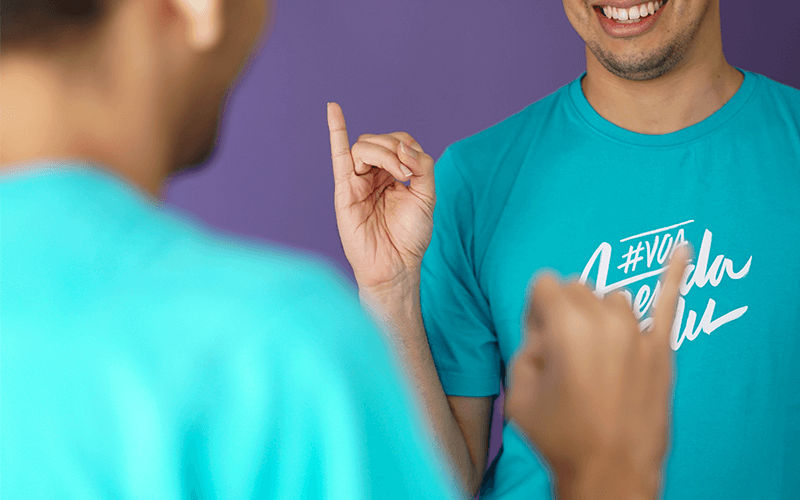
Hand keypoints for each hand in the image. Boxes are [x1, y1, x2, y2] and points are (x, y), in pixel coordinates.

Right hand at [327, 103, 435, 292]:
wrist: (394, 265)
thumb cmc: (409, 237)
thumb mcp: (425, 197)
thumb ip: (421, 167)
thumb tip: (403, 145)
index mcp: (394, 174)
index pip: (399, 143)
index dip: (407, 148)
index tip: (414, 170)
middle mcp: (374, 175)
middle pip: (380, 141)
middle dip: (394, 150)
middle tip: (405, 175)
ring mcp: (357, 181)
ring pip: (364, 148)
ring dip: (382, 153)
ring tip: (396, 174)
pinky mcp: (345, 191)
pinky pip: (338, 156)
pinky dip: (335, 130)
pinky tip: (333, 109)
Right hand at [505, 247, 690, 499]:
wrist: (609, 472)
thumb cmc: (560, 435)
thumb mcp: (518, 389)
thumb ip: (526, 343)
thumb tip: (546, 329)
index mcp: (566, 326)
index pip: (545, 284)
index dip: (536, 310)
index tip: (540, 338)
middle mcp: (604, 321)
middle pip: (578, 287)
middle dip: (564, 311)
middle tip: (563, 353)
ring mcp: (637, 334)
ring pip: (611, 298)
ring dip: (598, 314)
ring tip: (595, 352)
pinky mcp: (660, 349)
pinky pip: (670, 301)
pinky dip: (674, 273)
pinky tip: (684, 249)